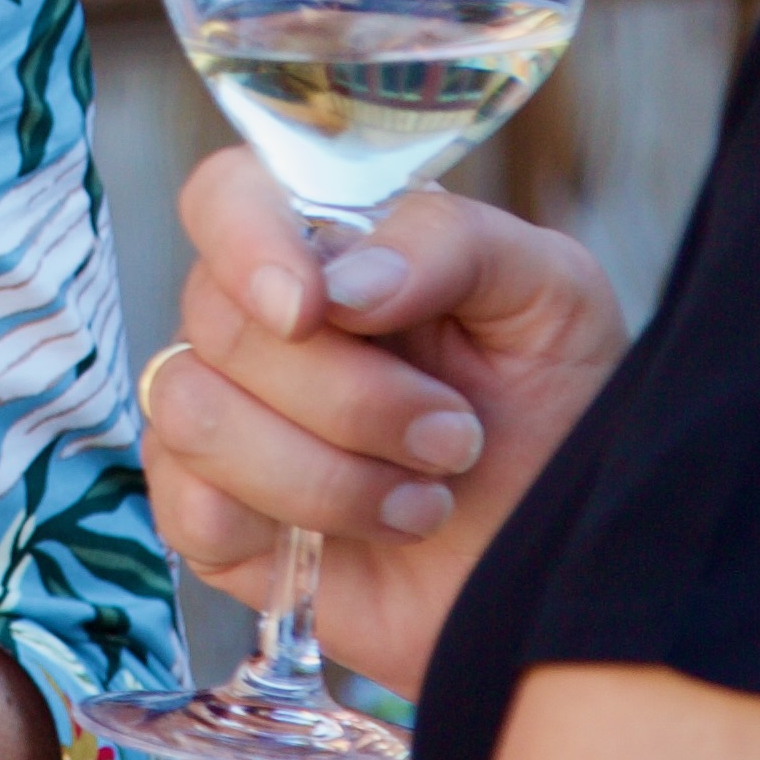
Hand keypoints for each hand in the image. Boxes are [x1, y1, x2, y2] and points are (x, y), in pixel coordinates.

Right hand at [139, 163, 625, 702]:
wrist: (572, 563)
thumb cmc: (559, 414)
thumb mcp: (550, 295)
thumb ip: (453, 243)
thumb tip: (342, 283)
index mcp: (331, 247)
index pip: (228, 196)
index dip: (246, 241)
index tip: (312, 306)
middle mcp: (263, 327)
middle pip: (221, 321)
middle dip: (350, 395)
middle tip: (454, 436)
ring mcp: (229, 423)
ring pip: (195, 414)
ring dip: (327, 472)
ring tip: (424, 501)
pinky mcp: (219, 524)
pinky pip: (186, 508)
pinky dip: (288, 526)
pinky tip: (371, 536)